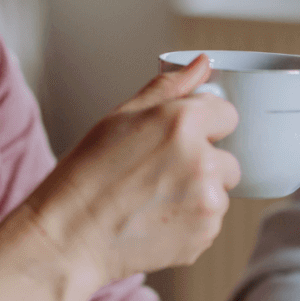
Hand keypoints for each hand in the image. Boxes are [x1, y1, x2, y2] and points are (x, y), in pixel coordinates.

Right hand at [24, 54, 239, 286]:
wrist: (70, 237)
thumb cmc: (87, 175)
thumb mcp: (120, 118)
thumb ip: (169, 89)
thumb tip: (203, 64)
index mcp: (182, 122)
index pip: (228, 115)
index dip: (205, 126)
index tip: (180, 140)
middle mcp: (203, 160)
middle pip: (228, 160)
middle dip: (203, 166)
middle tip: (160, 176)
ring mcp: (209, 201)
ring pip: (221, 193)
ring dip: (198, 196)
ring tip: (154, 201)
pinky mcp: (207, 233)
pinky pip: (212, 222)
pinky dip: (191, 222)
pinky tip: (158, 221)